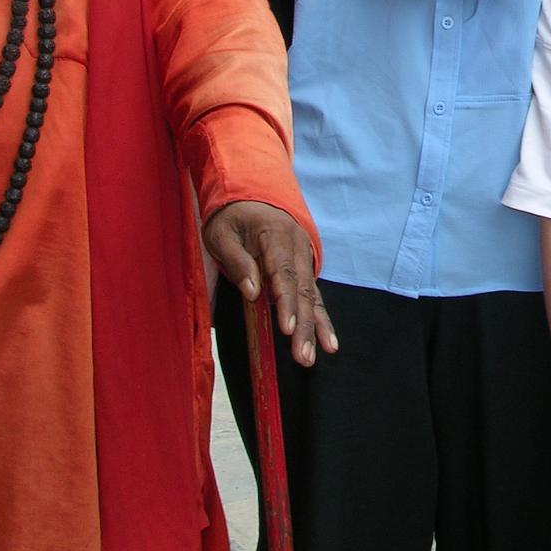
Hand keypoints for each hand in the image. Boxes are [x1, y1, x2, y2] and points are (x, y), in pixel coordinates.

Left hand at [205, 201, 337, 365]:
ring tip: (318, 355)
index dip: (286, 302)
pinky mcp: (304, 270)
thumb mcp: (222, 234)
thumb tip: (253, 293)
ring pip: (312, 296)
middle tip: (304, 356)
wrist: (251, 194)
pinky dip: (321, 320)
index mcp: (275, 236)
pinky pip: (314, 296)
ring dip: (315, 328)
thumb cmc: (231, 217)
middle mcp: (297, 248)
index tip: (286, 328)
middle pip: (303, 291)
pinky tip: (328, 342)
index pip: (283, 273)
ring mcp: (304, 259)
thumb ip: (238, 262)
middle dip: (304, 326)